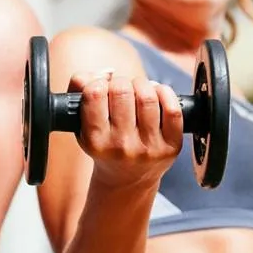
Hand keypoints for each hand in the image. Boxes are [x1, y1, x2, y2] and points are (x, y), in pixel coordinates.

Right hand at [70, 70, 183, 187]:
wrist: (127, 180)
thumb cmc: (103, 145)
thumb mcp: (80, 125)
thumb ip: (79, 90)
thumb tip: (105, 72)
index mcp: (95, 141)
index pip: (95, 94)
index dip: (98, 82)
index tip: (101, 87)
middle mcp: (120, 146)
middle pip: (122, 90)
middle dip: (121, 81)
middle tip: (121, 88)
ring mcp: (147, 148)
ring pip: (148, 96)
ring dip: (142, 84)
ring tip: (138, 89)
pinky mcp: (170, 147)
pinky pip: (173, 109)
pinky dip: (165, 93)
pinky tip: (157, 94)